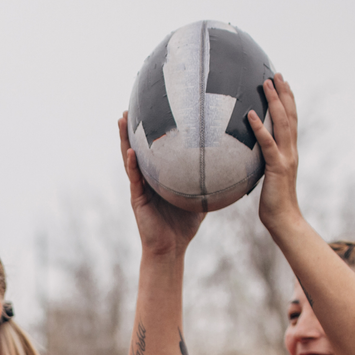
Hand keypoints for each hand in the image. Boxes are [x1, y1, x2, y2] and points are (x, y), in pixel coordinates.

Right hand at [118, 112, 202, 257]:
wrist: (171, 248)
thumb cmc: (184, 225)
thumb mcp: (199, 198)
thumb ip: (209, 182)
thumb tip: (232, 165)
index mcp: (158, 177)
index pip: (152, 151)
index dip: (149, 133)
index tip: (150, 111)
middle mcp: (146, 179)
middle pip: (136, 149)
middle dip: (131, 129)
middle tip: (130, 107)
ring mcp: (139, 188)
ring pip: (129, 158)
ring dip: (124, 139)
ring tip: (122, 120)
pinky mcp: (137, 198)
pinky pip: (135, 178)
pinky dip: (132, 164)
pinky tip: (131, 151)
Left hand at [246, 74, 301, 230]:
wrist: (284, 220)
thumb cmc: (274, 203)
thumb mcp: (268, 178)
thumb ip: (264, 164)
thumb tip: (251, 156)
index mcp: (289, 152)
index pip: (290, 121)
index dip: (288, 101)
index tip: (282, 84)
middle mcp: (291, 151)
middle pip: (289, 116)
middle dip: (284, 94)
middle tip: (277, 75)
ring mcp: (286, 158)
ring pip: (282, 124)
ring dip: (274, 102)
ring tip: (266, 84)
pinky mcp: (277, 167)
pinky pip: (267, 144)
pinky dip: (258, 128)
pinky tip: (249, 114)